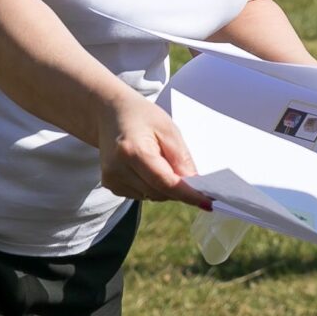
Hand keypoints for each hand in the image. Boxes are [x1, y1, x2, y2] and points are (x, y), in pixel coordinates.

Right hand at [96, 93, 212, 208]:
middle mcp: (118, 168)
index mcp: (133, 151)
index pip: (165, 182)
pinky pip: (142, 195)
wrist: (109, 113)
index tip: (207, 202)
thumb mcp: (167, 129)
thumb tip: (195, 184)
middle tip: (188, 173)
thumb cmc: (141, 116)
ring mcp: (112, 179)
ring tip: (159, 160)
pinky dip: (151, 186)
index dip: (188, 194)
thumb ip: (181, 158)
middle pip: (160, 192)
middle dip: (178, 188)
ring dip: (164, 186)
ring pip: (152, 196)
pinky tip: (146, 166)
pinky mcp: (110, 185)